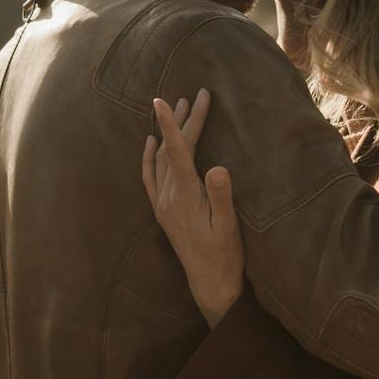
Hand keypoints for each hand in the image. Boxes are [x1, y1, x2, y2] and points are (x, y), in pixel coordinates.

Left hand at [141, 89, 242, 327]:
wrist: (209, 283)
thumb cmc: (224, 255)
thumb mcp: (228, 226)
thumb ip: (221, 196)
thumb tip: (217, 168)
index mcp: (185, 196)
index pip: (177, 152)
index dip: (171, 124)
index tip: (162, 99)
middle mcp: (168, 197)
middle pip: (173, 150)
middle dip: (184, 120)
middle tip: (198, 94)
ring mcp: (162, 204)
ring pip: (162, 159)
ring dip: (170, 133)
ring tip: (180, 107)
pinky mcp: (162, 211)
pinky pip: (150, 177)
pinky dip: (150, 157)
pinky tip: (150, 143)